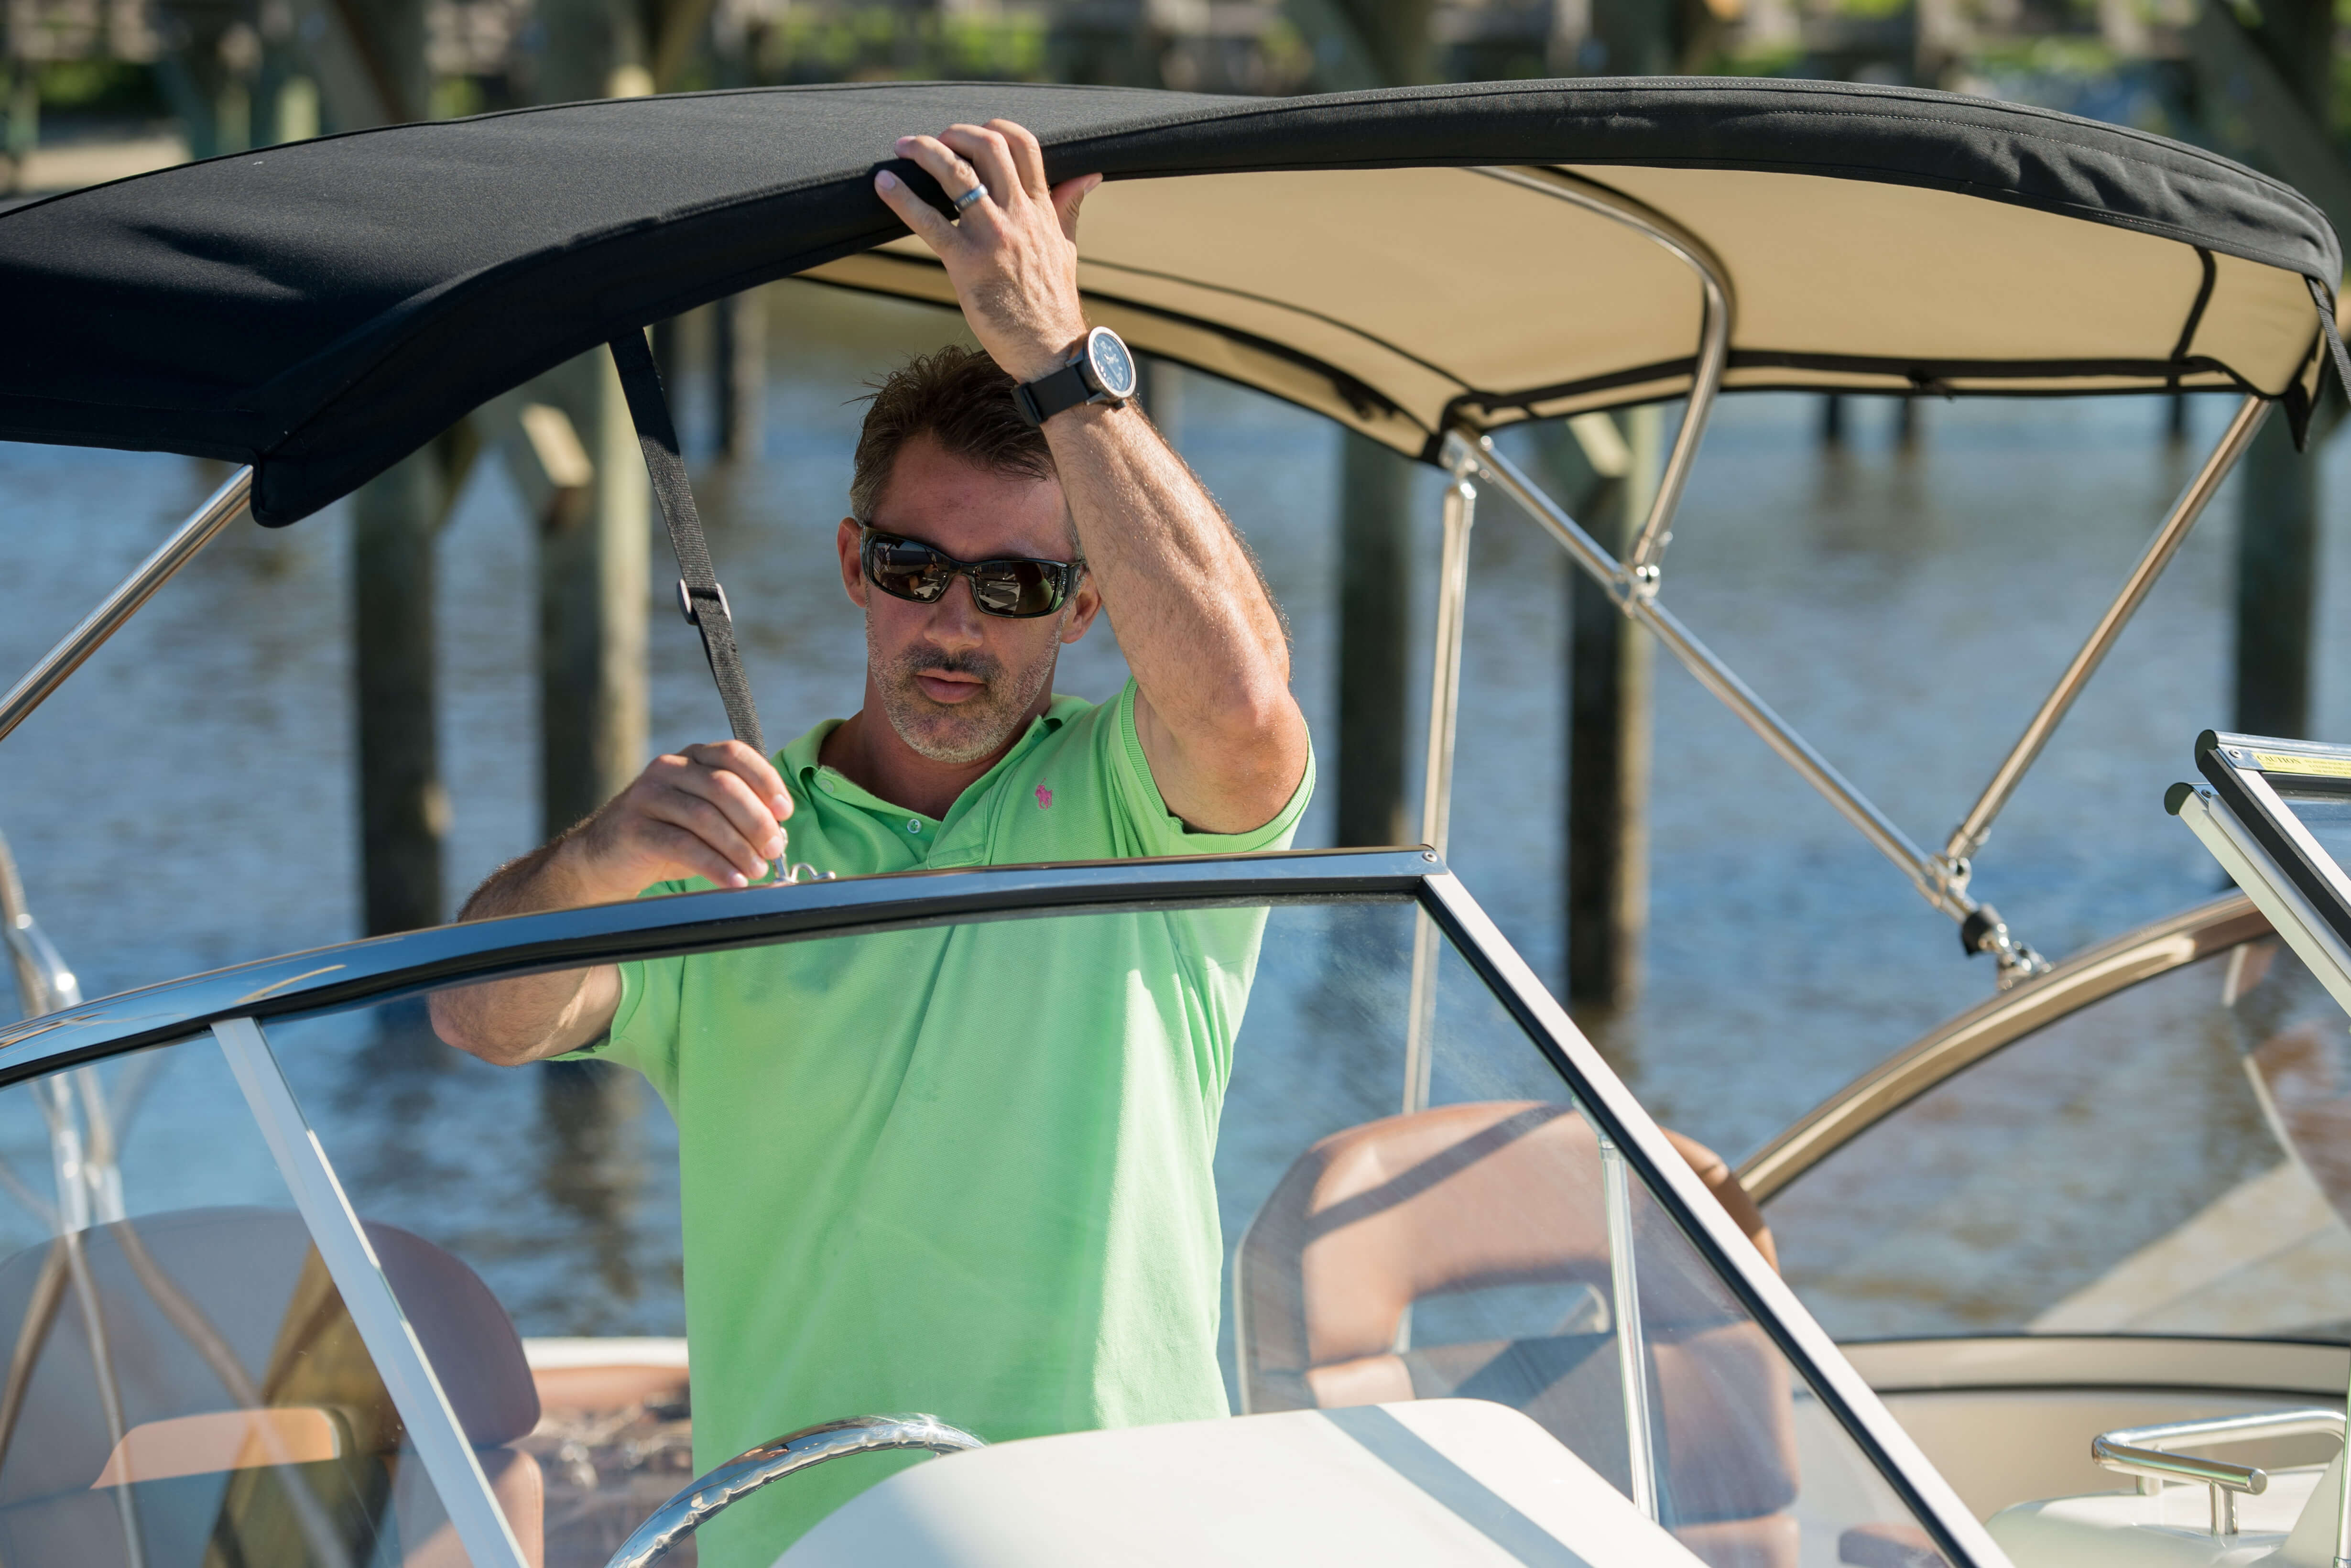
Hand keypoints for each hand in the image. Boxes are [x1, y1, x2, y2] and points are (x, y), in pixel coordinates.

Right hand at [556, 741, 792, 900]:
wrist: (603, 859)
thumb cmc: (666, 837)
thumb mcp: (704, 818)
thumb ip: (737, 816)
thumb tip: (779, 834)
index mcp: (691, 757)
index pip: (735, 754)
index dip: (766, 780)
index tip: (785, 811)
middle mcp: (669, 768)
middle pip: (724, 786)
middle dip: (757, 821)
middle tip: (774, 850)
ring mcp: (647, 795)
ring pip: (705, 816)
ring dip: (739, 847)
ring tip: (758, 871)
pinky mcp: (633, 828)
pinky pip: (682, 845)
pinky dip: (714, 865)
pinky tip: (733, 881)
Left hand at [873, 119, 1102, 383]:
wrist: (1050, 349)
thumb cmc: (1053, 301)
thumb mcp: (1066, 245)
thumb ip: (1068, 205)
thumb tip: (1090, 175)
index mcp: (1040, 208)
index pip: (1024, 144)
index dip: (994, 128)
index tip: (971, 135)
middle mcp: (1017, 215)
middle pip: (987, 147)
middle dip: (954, 133)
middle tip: (933, 140)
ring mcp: (992, 236)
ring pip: (955, 174)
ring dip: (923, 151)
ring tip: (902, 147)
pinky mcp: (966, 263)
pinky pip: (929, 221)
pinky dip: (902, 198)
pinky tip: (883, 183)